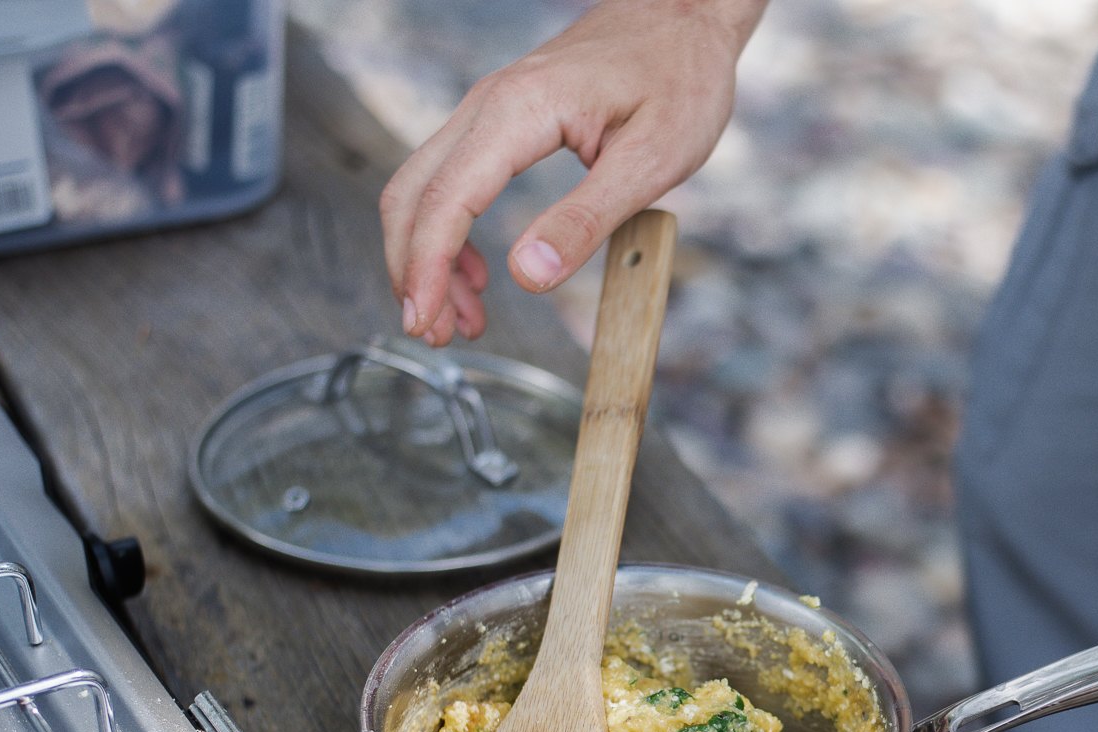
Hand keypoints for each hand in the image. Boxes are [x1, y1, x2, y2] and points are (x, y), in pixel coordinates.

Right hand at [378, 0, 763, 345]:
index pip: (447, 200)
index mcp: (519, 112)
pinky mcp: (501, 119)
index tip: (426, 320)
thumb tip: (527, 276)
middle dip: (412, 270)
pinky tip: (479, 276)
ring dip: (426, 256)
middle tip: (436, 334)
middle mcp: (488, 104)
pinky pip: (451, 177)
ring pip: (424, 187)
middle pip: (414, 195)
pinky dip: (449, 232)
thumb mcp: (651, 159)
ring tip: (460, 319)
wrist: (685, 16)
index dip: (427, 268)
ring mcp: (489, 108)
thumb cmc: (679, 78)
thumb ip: (587, 219)